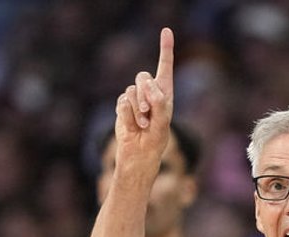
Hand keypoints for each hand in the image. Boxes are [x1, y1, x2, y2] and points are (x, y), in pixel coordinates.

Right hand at [114, 28, 174, 167]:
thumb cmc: (155, 140)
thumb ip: (159, 103)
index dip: (165, 48)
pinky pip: (122, 102)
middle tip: (148, 111)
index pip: (165, 66)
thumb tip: (148, 86)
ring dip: (137, 109)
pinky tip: (133, 126)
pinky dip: (128, 115)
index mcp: (165, 93)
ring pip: (131, 90)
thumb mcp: (162, 123)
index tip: (166, 31)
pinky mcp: (122, 107)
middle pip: (142, 76)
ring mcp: (135, 99)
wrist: (139, 154)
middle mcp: (150, 93)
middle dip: (145, 92)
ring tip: (143, 124)